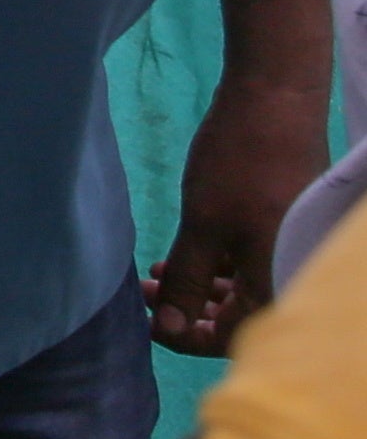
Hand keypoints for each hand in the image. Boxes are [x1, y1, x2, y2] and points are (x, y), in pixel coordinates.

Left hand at [151, 73, 328, 353]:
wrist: (276, 100)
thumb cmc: (241, 166)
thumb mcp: (204, 228)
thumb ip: (186, 282)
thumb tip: (170, 327)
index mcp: (281, 286)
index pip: (233, 338)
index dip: (185, 336)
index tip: (148, 323)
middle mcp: (293, 273)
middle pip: (239, 316)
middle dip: (187, 310)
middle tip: (145, 296)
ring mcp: (290, 248)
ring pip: (241, 286)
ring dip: (197, 285)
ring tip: (155, 273)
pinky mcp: (283, 225)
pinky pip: (250, 261)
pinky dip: (216, 263)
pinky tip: (180, 255)